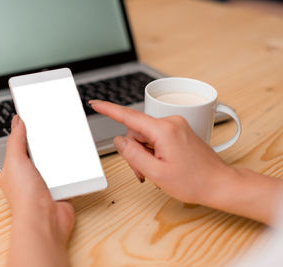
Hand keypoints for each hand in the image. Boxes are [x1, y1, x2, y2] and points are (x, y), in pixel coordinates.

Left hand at [0, 115, 74, 266]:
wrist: (44, 220)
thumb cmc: (25, 197)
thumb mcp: (15, 161)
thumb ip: (16, 141)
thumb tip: (18, 122)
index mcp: (13, 169)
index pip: (19, 145)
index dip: (26, 132)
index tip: (35, 118)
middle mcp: (29, 176)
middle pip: (39, 152)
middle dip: (46, 141)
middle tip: (54, 125)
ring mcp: (45, 182)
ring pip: (54, 161)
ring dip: (59, 154)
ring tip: (66, 138)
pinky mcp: (60, 188)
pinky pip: (67, 172)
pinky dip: (70, 166)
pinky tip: (75, 156)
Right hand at [90, 100, 282, 224]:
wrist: (219, 183)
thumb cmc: (194, 181)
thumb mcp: (156, 173)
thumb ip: (133, 155)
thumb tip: (120, 140)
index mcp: (164, 130)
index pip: (129, 116)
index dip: (109, 110)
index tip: (96, 103)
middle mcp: (170, 122)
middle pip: (136, 131)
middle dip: (135, 151)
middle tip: (143, 172)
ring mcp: (176, 126)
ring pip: (145, 136)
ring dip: (144, 153)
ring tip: (155, 171)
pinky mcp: (179, 131)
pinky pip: (156, 137)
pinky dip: (153, 150)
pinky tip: (161, 164)